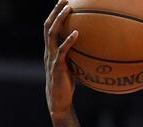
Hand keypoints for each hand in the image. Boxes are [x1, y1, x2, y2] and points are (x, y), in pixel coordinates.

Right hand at [44, 0, 78, 116]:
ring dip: (59, 19)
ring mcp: (51, 57)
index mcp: (51, 49)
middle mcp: (49, 50)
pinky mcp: (57, 66)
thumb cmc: (67, 84)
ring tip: (68, 8)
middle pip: (48, 25)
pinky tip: (77, 33)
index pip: (50, 28)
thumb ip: (78, 56)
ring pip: (51, 34)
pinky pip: (62, 50)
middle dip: (55, 11)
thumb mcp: (72, 67)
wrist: (59, 100)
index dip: (54, 14)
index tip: (63, 3)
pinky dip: (69, 40)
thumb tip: (94, 49)